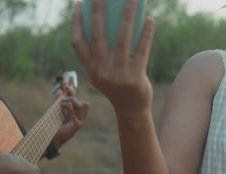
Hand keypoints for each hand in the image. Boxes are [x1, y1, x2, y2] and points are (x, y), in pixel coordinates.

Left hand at [52, 76, 89, 148]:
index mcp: (77, 113)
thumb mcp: (56, 111)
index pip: (79, 99)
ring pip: (80, 104)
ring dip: (70, 101)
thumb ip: (59, 101)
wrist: (52, 139)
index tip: (65, 83)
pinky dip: (69, 107)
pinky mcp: (78, 125)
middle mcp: (81, 117)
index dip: (73, 90)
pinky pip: (75, 112)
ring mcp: (81, 121)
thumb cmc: (55, 126)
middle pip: (82, 102)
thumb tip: (60, 90)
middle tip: (62, 97)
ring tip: (62, 104)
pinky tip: (62, 108)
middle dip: (72, 96)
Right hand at [71, 0, 154, 114]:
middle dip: (98, 11)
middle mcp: (101, 71)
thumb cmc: (117, 86)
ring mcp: (118, 74)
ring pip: (122, 39)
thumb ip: (101, 53)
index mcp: (90, 68)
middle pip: (97, 35)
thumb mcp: (103, 73)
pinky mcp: (135, 77)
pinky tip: (150, 19)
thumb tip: (109, 21)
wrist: (131, 110)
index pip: (77, 43)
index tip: (78, 4)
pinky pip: (141, 50)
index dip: (76, 22)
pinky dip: (146, 33)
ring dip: (126, 17)